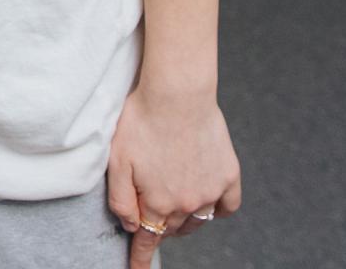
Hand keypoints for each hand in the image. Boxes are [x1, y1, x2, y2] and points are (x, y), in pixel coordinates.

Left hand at [107, 84, 241, 266]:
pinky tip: (208, 202)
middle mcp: (187, 203)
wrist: (178, 93)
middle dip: (158, 227)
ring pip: (197, 221)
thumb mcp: (116, 161)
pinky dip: (218, 209)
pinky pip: (227, 206)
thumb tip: (131, 226)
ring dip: (184, 221)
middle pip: (171, 228)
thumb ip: (120, 200)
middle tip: (150, 216)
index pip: (148, 239)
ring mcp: (211, 191)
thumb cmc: (141, 121)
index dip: (141, 258)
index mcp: (157, 202)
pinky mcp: (229, 175)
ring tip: (174, 207)